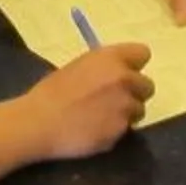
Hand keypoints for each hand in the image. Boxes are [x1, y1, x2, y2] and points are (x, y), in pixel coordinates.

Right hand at [24, 44, 154, 158]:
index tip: (124, 73)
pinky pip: (125, 130)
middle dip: (134, 93)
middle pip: (147, 86)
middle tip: (114, 100)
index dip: (134, 65)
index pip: (143, 53)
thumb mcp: (79, 67)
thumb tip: (116, 74)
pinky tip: (94, 131)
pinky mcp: (121, 131)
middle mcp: (123, 79)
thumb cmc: (51, 92)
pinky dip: (114, 131)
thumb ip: (103, 68)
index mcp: (110, 58)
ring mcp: (125, 106)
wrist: (38, 122)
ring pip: (139, 110)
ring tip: (101, 118)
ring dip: (126, 114)